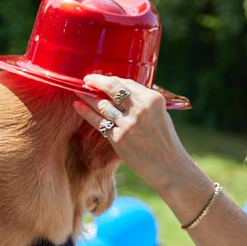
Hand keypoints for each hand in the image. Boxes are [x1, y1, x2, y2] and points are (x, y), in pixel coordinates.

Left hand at [73, 74, 191, 193]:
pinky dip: (86, 112)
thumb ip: (142, 103)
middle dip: (96, 81)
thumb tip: (119, 93)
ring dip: (87, 96)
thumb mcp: (160, 115)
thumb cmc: (164, 142)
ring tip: (78, 91)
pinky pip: (98, 121)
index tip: (101, 79)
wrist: (169, 167)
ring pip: (102, 104)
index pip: (127, 83)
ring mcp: (129, 123)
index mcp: (153, 99)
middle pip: (113, 88)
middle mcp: (141, 108)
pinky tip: (78, 106)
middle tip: (86, 79)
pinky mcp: (119, 138)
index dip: (111, 80)